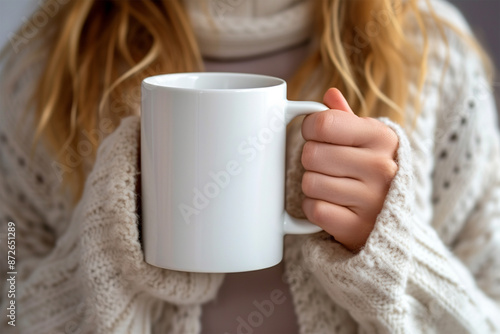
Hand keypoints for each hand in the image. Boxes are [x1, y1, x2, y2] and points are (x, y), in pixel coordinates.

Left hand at [301, 88, 398, 250]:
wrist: (392, 217)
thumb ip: (345, 118)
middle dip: (311, 160)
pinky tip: (330, 204)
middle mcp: (381, 168)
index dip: (309, 128)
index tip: (315, 135)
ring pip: (310, 183)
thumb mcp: (367, 139)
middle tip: (326, 165)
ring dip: (312, 185)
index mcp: (382, 138)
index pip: (323, 123)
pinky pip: (314, 209)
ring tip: (330, 186)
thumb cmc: (371, 170)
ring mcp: (371, 200)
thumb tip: (330, 94)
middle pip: (311, 154)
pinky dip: (314, 207)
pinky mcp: (357, 227)